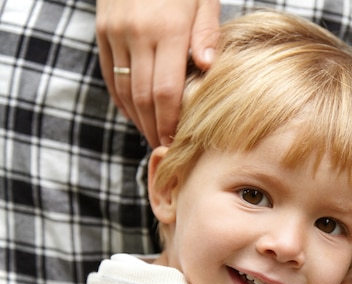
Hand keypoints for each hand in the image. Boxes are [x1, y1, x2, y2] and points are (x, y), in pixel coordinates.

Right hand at [96, 0, 220, 147]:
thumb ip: (206, 31)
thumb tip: (208, 67)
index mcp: (167, 28)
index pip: (167, 91)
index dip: (171, 122)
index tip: (177, 141)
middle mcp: (137, 33)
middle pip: (144, 97)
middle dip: (155, 128)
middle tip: (165, 148)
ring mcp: (115, 32)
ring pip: (124, 89)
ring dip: (138, 118)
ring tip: (152, 136)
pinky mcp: (103, 31)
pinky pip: (110, 74)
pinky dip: (122, 99)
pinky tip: (135, 113)